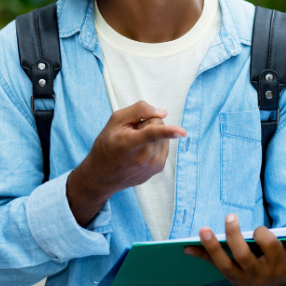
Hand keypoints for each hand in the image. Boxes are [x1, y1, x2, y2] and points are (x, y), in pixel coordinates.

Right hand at [67, 101, 185, 224]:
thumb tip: (163, 113)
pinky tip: (140, 152)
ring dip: (151, 136)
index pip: (152, 134)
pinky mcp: (158, 169)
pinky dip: (154, 145)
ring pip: (164, 136)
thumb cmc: (107, 144)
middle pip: (159, 125)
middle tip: (130, 134)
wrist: (102, 175)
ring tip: (134, 145)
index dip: (169, 131)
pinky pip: (164, 146)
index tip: (183, 132)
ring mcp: (153, 166)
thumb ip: (138, 110)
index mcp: (130, 144)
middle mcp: (144, 158)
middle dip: (146, 125)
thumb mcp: (115, 120)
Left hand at [183, 214, 285, 285]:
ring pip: (224, 264)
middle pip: (244, 256)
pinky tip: (186, 248)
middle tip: (230, 218)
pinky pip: (212, 266)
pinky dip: (200, 256)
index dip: (264, 237)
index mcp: (278, 267)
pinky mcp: (229, 277)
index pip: (270, 249)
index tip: (260, 229)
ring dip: (212, 247)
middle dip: (235, 237)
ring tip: (204, 230)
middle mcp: (258, 274)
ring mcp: (241, 277)